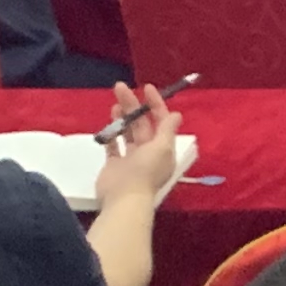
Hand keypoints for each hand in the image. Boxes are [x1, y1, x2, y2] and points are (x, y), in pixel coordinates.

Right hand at [93, 79, 178, 211]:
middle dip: (133, 105)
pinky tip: (108, 122)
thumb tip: (177, 114)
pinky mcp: (115, 164)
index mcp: (163, 147)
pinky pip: (114, 145)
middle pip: (141, 123)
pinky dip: (112, 134)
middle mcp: (148, 152)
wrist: (124, 197)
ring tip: (114, 104)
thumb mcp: (162, 147)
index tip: (147, 88)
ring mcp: (131, 158)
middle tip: (120, 87)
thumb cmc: (145, 171)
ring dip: (122, 117)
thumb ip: (167, 130)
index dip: (156, 104)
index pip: (161, 120)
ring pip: (127, 132)